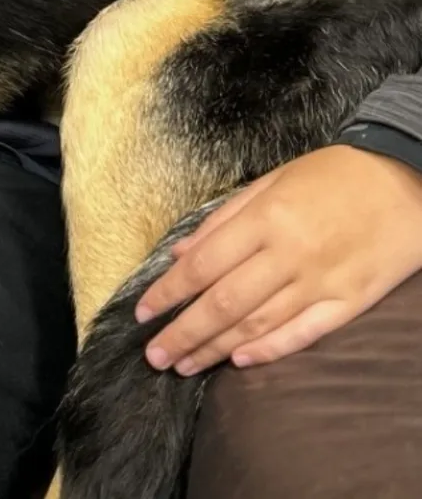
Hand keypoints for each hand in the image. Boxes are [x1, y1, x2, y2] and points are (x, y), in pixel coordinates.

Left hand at [135, 144, 421, 373]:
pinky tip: (240, 362)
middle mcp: (289, 253)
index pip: (203, 265)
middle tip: (155, 355)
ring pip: (258, 325)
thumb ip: (224, 218)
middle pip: (224, 303)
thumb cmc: (332, 174)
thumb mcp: (272, 180)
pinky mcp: (350, 302)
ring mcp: (321, 282)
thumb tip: (180, 252)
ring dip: (216, 348)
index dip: (169, 293)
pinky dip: (270, 350)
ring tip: (185, 364)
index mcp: (265, 217)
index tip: (143, 314)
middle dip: (184, 332)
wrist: (404, 179)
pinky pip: (303, 334)